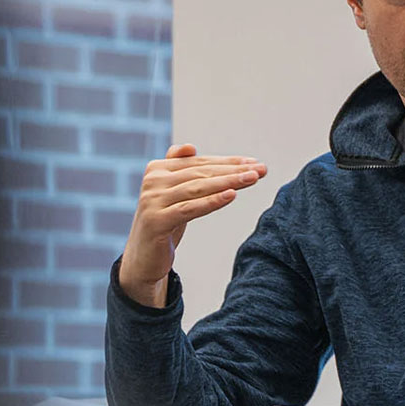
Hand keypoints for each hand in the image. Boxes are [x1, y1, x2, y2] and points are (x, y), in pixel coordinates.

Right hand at [119, 143, 266, 306]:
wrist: (143, 258)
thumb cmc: (164, 222)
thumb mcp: (172, 195)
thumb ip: (180, 170)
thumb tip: (190, 147)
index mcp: (157, 169)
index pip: (200, 163)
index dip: (229, 162)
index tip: (255, 163)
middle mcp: (153, 181)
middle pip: (201, 173)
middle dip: (234, 170)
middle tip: (261, 169)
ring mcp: (153, 201)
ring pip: (198, 188)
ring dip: (228, 182)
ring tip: (252, 179)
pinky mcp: (157, 221)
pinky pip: (190, 209)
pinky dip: (212, 201)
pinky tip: (232, 195)